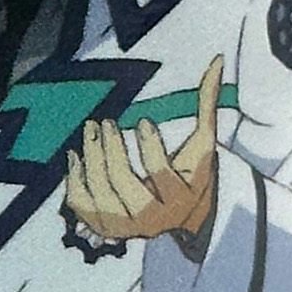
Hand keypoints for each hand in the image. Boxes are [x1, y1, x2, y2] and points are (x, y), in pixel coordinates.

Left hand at [63, 57, 223, 245]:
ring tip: (89, 130)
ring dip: (91, 159)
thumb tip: (216, 61)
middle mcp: (155, 219)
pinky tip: (76, 155)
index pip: (161, 174)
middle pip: (124, 184)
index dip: (149, 146)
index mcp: (182, 198)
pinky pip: (83, 207)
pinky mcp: (108, 230)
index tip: (142, 120)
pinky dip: (75, 181)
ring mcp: (129, 228)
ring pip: (100, 194)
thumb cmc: (192, 172)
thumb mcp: (203, 143)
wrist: (184, 217)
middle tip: (106, 122)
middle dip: (111, 150)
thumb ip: (207, 105)